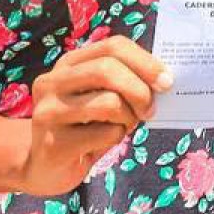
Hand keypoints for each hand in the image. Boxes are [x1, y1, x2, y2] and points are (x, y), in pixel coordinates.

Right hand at [18, 36, 167, 195]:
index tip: (167, 81)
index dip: (145, 61)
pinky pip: (105, 133)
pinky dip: (117, 137)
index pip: (112, 46)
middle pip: (108, 69)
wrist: (45, 166)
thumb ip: (125, 81)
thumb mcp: (102, 96)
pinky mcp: (53, 143)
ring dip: (129, 118)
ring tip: (123, 126)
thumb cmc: (86, 126)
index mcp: (69, 64)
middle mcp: (52, 82)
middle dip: (140, 90)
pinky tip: (103, 143)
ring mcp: (48, 112)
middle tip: (151, 109)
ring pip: (109, 103)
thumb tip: (165, 79)